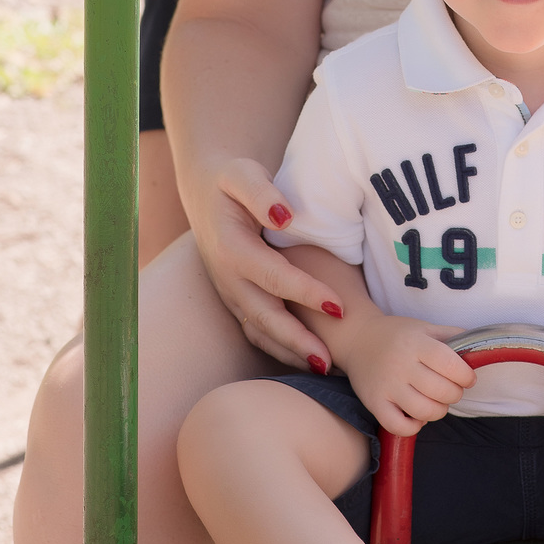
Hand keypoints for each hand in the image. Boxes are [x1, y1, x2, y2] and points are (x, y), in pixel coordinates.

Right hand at [190, 158, 346, 368]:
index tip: (339, 306)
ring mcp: (230, 293)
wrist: (204, 191)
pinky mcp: (236, 300)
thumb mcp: (242, 174)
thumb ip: (261, 192)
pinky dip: (281, 349)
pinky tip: (308, 359)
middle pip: (266, 316)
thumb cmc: (231, 180)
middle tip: (332, 361)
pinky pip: (257, 331)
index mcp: (231, 248)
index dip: (306, 293)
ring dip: (291, 353)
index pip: (274, 277)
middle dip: (298, 341)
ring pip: (260, 331)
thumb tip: (284, 216)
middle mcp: (228, 278)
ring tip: (326, 369)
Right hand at [343, 314, 475, 436]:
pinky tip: (417, 415)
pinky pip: (399, 427)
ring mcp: (386, 386)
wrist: (357, 338)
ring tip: (437, 402)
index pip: (449, 364)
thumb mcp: (424, 327)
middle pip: (440, 391)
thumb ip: (452, 335)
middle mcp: (401, 364)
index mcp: (416, 343)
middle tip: (452, 389)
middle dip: (454, 394)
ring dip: (439, 411)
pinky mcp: (374, 403)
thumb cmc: (397, 334)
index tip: (468, 378)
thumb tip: (479, 348)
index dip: (465, 375)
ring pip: (424, 411)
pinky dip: (414, 427)